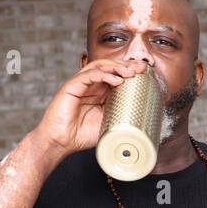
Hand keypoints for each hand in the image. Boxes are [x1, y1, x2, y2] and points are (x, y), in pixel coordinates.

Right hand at [32, 58, 148, 159]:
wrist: (61, 141)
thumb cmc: (81, 134)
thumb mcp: (108, 124)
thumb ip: (120, 115)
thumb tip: (141, 114)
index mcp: (99, 93)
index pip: (116, 76)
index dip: (130, 72)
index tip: (145, 73)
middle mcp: (91, 85)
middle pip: (110, 67)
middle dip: (127, 65)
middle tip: (141, 68)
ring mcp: (80, 84)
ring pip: (100, 67)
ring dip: (117, 67)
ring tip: (130, 72)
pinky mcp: (71, 86)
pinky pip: (88, 75)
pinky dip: (103, 75)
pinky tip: (116, 80)